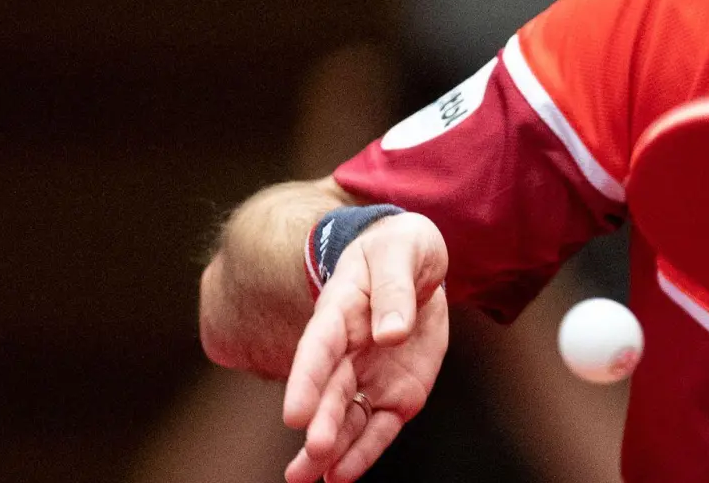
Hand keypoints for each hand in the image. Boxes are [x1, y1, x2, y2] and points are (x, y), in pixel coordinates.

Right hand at [282, 213, 449, 482]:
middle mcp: (347, 351)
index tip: (293, 414)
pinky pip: (379, 426)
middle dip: (320, 423)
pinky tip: (343, 476)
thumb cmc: (399, 249)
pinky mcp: (397, 392)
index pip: (319, 348)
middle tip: (312, 454)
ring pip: (346, 417)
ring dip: (330, 449)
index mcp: (339, 311)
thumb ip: (396, 289)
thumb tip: (391, 333)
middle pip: (329, 391)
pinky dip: (363, 452)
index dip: (305, 381)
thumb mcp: (401, 251)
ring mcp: (369, 375)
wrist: (415, 260)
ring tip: (311, 479)